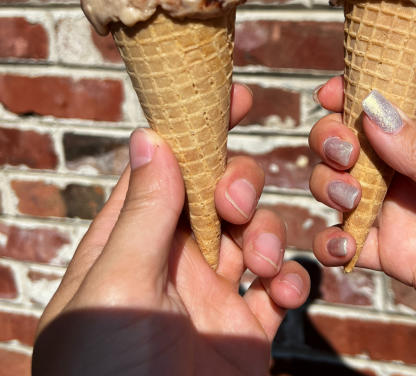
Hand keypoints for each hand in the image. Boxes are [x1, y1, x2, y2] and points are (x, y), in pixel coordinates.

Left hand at [33, 83, 309, 375]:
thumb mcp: (114, 288)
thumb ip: (141, 214)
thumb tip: (152, 136)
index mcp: (131, 244)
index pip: (165, 169)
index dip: (196, 129)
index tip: (233, 94)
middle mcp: (174, 262)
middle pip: (219, 194)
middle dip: (238, 186)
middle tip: (236, 204)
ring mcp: (213, 296)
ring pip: (257, 234)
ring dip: (269, 236)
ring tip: (262, 264)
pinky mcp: (247, 330)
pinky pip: (281, 287)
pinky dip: (291, 280)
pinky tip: (283, 293)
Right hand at [310, 76, 415, 371]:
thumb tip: (374, 112)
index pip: (390, 102)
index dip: (356, 91)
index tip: (328, 93)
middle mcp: (411, 170)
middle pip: (352, 139)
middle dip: (333, 139)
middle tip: (344, 154)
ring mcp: (397, 211)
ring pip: (340, 185)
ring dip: (329, 186)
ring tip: (350, 200)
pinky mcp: (390, 253)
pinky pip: (348, 240)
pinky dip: (332, 241)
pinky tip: (342, 247)